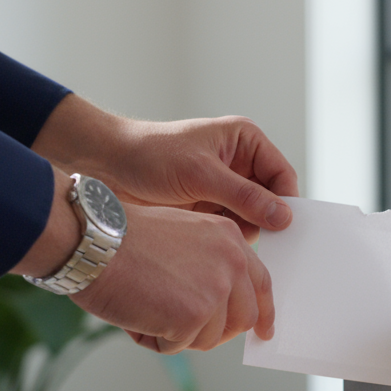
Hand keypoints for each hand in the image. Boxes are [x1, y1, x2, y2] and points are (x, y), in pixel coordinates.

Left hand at [32, 95, 298, 242]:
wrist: (104, 167)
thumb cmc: (149, 155)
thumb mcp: (201, 174)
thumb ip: (245, 197)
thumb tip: (283, 217)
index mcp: (244, 142)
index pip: (282, 175)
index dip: (285, 201)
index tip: (284, 228)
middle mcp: (239, 165)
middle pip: (271, 200)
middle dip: (265, 221)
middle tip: (258, 242)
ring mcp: (224, 190)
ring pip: (253, 219)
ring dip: (244, 233)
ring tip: (228, 243)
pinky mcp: (208, 210)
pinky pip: (231, 229)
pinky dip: (228, 240)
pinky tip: (217, 248)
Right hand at [70, 204, 274, 352]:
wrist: (92, 241)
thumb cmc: (121, 238)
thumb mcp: (181, 235)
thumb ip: (208, 263)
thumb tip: (218, 304)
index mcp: (230, 238)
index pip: (260, 282)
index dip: (263, 311)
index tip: (264, 331)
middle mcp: (231, 261)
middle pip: (242, 318)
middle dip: (215, 332)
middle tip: (183, 332)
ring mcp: (216, 289)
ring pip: (209, 338)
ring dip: (176, 335)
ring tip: (145, 307)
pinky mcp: (195, 315)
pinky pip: (178, 346)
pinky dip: (153, 340)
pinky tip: (135, 314)